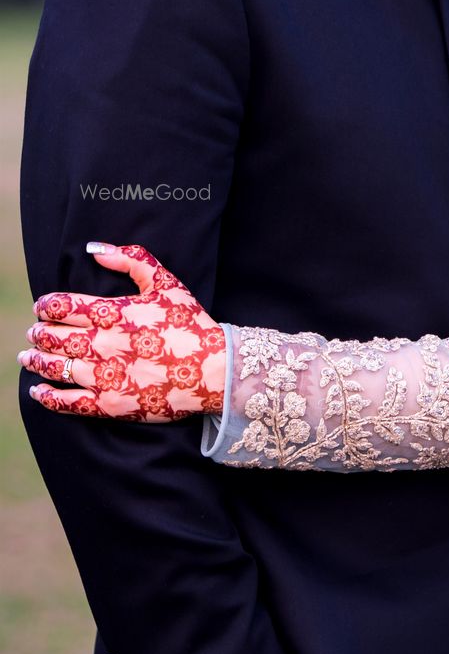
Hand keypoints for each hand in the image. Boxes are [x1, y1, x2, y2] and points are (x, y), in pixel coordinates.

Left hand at [18, 243, 225, 419]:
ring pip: (55, 367)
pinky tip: (37, 390)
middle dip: (38, 333)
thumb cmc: (191, 324)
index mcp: (114, 313)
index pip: (63, 306)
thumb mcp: (166, 283)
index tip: (42, 307)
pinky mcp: (109, 404)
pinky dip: (47, 396)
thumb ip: (131, 260)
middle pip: (54, 336)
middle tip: (34, 332)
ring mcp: (104, 376)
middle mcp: (103, 344)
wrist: (214, 370)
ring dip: (36, 360)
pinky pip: (67, 401)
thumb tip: (95, 249)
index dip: (46, 306)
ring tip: (28, 355)